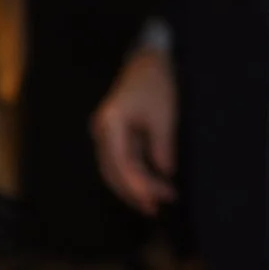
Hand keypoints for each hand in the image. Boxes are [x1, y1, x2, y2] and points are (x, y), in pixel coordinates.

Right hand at [91, 44, 178, 213]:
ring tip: (158, 201)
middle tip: (158, 207)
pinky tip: (152, 187)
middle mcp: (102, 132)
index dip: (138, 186)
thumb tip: (165, 174)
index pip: (121, 165)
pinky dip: (136, 176)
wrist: (147, 62)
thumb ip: (163, 147)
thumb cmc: (156, 84)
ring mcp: (106, 135)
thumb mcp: (165, 115)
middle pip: (113, 172)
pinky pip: (122, 162)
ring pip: (116, 171)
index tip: (158, 199)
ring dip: (135, 187)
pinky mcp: (115, 137)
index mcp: (111, 124)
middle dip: (135, 192)